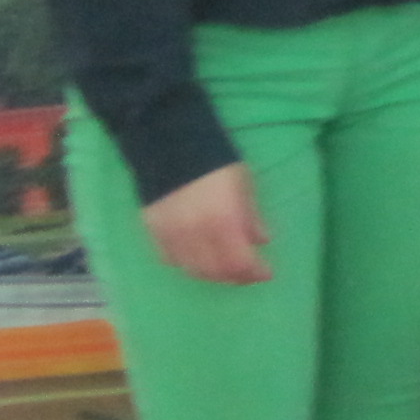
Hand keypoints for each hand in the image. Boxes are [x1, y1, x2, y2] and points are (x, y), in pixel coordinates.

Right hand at [143, 162, 269, 284]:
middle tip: (247, 272)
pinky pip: (171, 259)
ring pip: (193, 270)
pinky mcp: (153, 231)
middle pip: (217, 272)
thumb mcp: (243, 184)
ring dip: (212, 274)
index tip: (266, 273)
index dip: (255, 273)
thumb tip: (262, 240)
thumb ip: (252, 216)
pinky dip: (187, 264)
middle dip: (236, 276)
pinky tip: (198, 258)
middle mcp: (196, 235)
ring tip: (225, 267)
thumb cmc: (216, 161)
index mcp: (223, 221)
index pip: (240, 263)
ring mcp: (171, 235)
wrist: (170, 143)